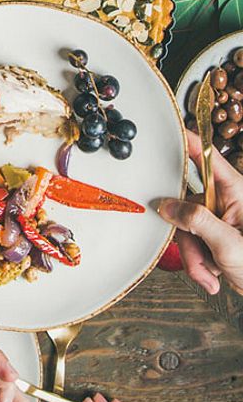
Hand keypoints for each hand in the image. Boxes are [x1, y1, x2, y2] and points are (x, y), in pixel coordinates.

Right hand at [158, 129, 242, 293]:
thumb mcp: (229, 245)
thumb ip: (196, 221)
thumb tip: (167, 205)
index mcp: (237, 191)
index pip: (207, 157)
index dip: (188, 140)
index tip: (169, 127)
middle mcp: (227, 201)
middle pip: (187, 202)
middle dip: (187, 235)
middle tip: (200, 256)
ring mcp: (220, 218)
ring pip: (186, 226)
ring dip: (195, 256)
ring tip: (212, 273)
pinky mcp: (215, 234)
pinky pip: (191, 241)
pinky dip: (198, 262)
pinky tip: (213, 274)